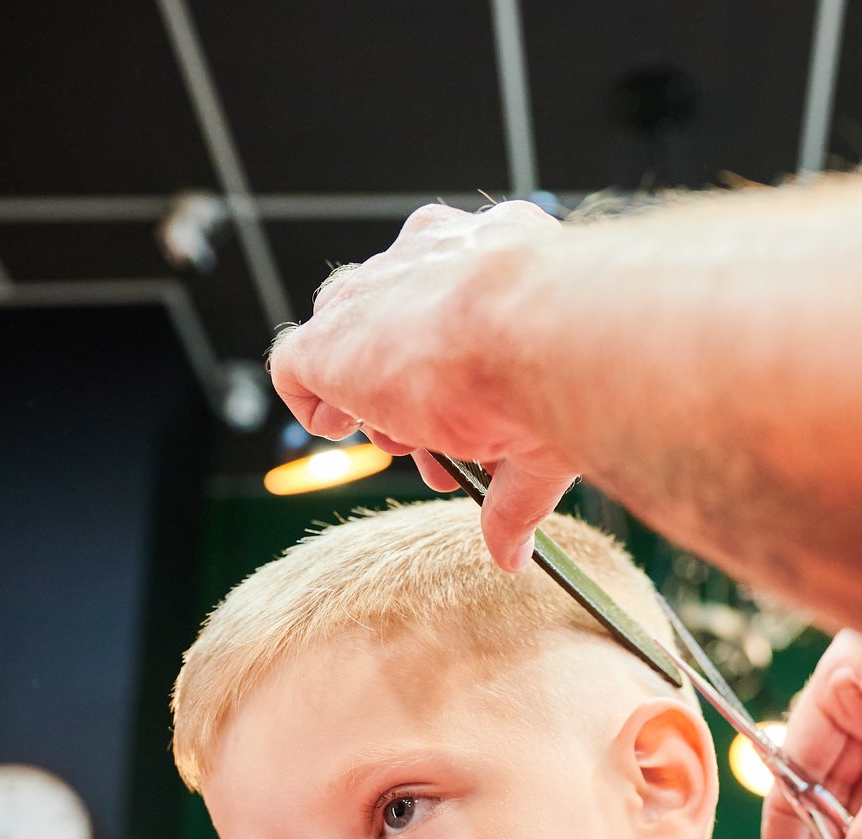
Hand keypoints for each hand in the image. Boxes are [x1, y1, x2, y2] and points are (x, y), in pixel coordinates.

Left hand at [268, 201, 578, 570]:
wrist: (538, 331)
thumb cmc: (566, 365)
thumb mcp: (545, 430)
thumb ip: (516, 491)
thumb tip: (515, 558)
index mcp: (491, 256)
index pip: (449, 306)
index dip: (450, 369)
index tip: (461, 418)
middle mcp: (427, 256)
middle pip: (395, 321)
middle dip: (410, 388)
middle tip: (434, 441)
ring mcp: (371, 292)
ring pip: (349, 339)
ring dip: (370, 398)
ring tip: (403, 443)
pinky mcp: (327, 337)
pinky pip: (295, 365)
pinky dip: (312, 402)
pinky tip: (340, 427)